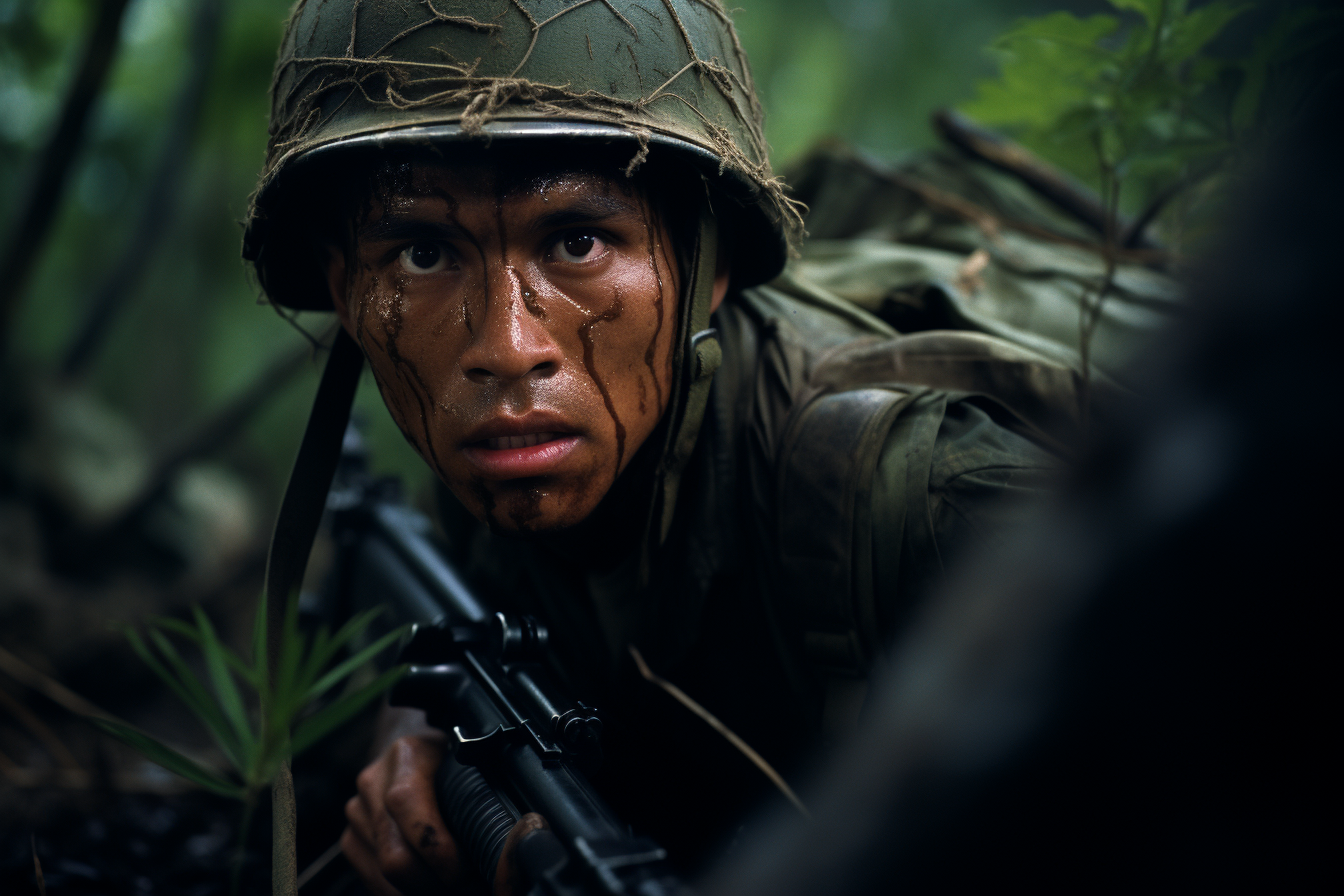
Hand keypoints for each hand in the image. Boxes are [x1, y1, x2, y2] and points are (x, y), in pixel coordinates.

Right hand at [341, 718, 547, 895]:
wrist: (415, 749)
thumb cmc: (453, 758)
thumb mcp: (474, 763)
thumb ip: (489, 796)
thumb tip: (527, 833)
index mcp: (407, 756)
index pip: (408, 807)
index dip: (440, 851)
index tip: (468, 871)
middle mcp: (374, 783)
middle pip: (394, 858)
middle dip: (434, 885)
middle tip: (468, 886)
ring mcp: (358, 812)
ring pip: (384, 877)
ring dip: (422, 891)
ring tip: (454, 884)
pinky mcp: (351, 838)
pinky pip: (373, 882)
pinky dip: (403, 892)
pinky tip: (430, 882)